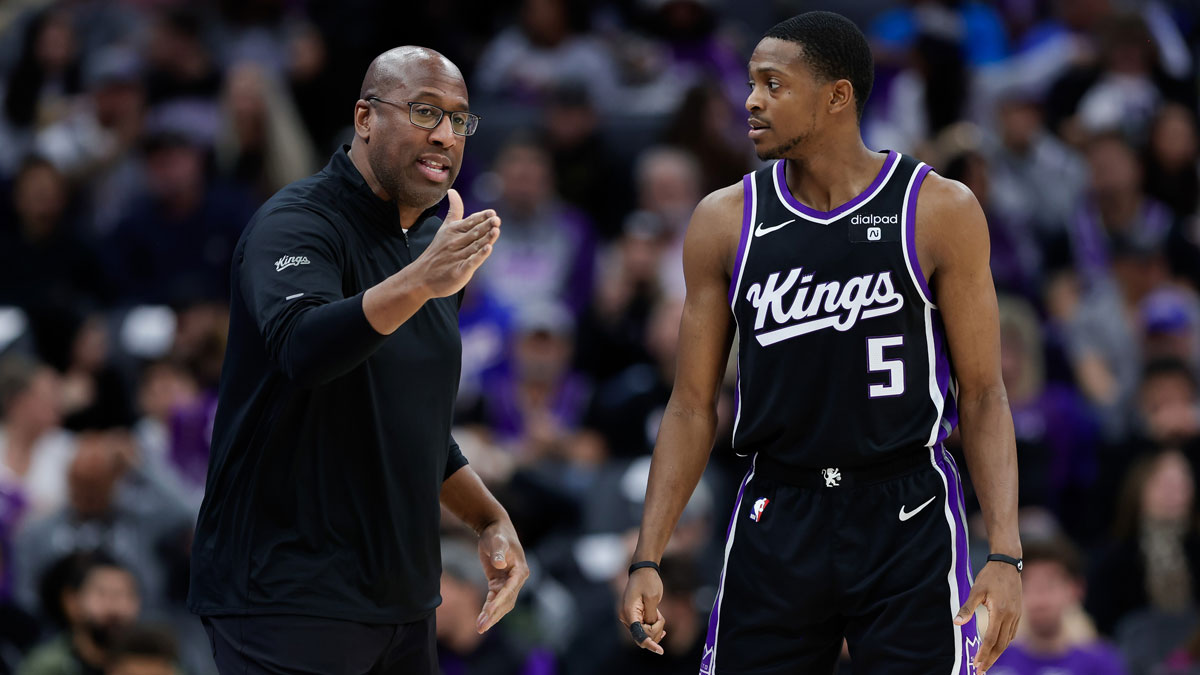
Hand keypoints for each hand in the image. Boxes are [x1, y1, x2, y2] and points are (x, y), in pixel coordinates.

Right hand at [418, 189, 500, 297]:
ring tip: (496, 230)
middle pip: (474, 233)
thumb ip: (454, 211)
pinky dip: (479, 255)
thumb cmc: (438, 251)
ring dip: (486, 238)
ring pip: (475, 246)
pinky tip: (488, 249)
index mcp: (453, 231)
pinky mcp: (460, 270)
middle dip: (486, 226)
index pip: (470, 222)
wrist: (422, 277)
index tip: (492, 213)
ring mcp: (458, 257)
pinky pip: (471, 261)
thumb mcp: (445, 228)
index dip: (481, 217)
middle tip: (496, 220)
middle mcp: (456, 243)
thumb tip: (452, 191)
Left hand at [475, 519, 528, 633]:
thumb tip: (499, 564)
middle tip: (481, 627)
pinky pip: (495, 599)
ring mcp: (509, 583)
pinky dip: (489, 609)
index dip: (499, 602)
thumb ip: (498, 551)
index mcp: (520, 570)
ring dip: (492, 616)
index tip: (489, 612)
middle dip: (494, 614)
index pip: (510, 589)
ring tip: (479, 627)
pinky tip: (481, 619)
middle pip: (507, 601)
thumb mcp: (496, 540)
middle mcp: (517, 579)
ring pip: (502, 604)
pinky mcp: (499, 583)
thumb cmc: (497, 533)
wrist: (495, 529)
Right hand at [618, 567, 665, 654]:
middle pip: (642, 636)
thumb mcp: (653, 598)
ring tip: (658, 613)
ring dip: (655, 628)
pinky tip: (661, 627)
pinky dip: (653, 629)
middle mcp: (625, 617)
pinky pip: (643, 630)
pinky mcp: (632, 617)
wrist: (643, 571)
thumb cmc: (648, 581)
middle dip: (656, 631)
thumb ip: (651, 616)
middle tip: (660, 615)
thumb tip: (650, 630)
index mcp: (629, 612)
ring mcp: (628, 618)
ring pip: (644, 635)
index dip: (649, 644)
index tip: (660, 651)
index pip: (638, 634)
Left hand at [955, 560, 1021, 672]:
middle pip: (1001, 645)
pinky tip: (996, 647)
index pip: (991, 639)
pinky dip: (1003, 643)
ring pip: (1007, 641)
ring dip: (997, 653)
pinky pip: (1011, 634)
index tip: (976, 664)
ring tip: (986, 662)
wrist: (1008, 564)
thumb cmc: (990, 576)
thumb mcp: (976, 590)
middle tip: (980, 671)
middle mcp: (1011, 617)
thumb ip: (967, 608)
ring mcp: (1016, 616)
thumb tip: (957, 623)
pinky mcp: (1018, 614)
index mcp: (1000, 612)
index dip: (983, 654)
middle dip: (990, 659)